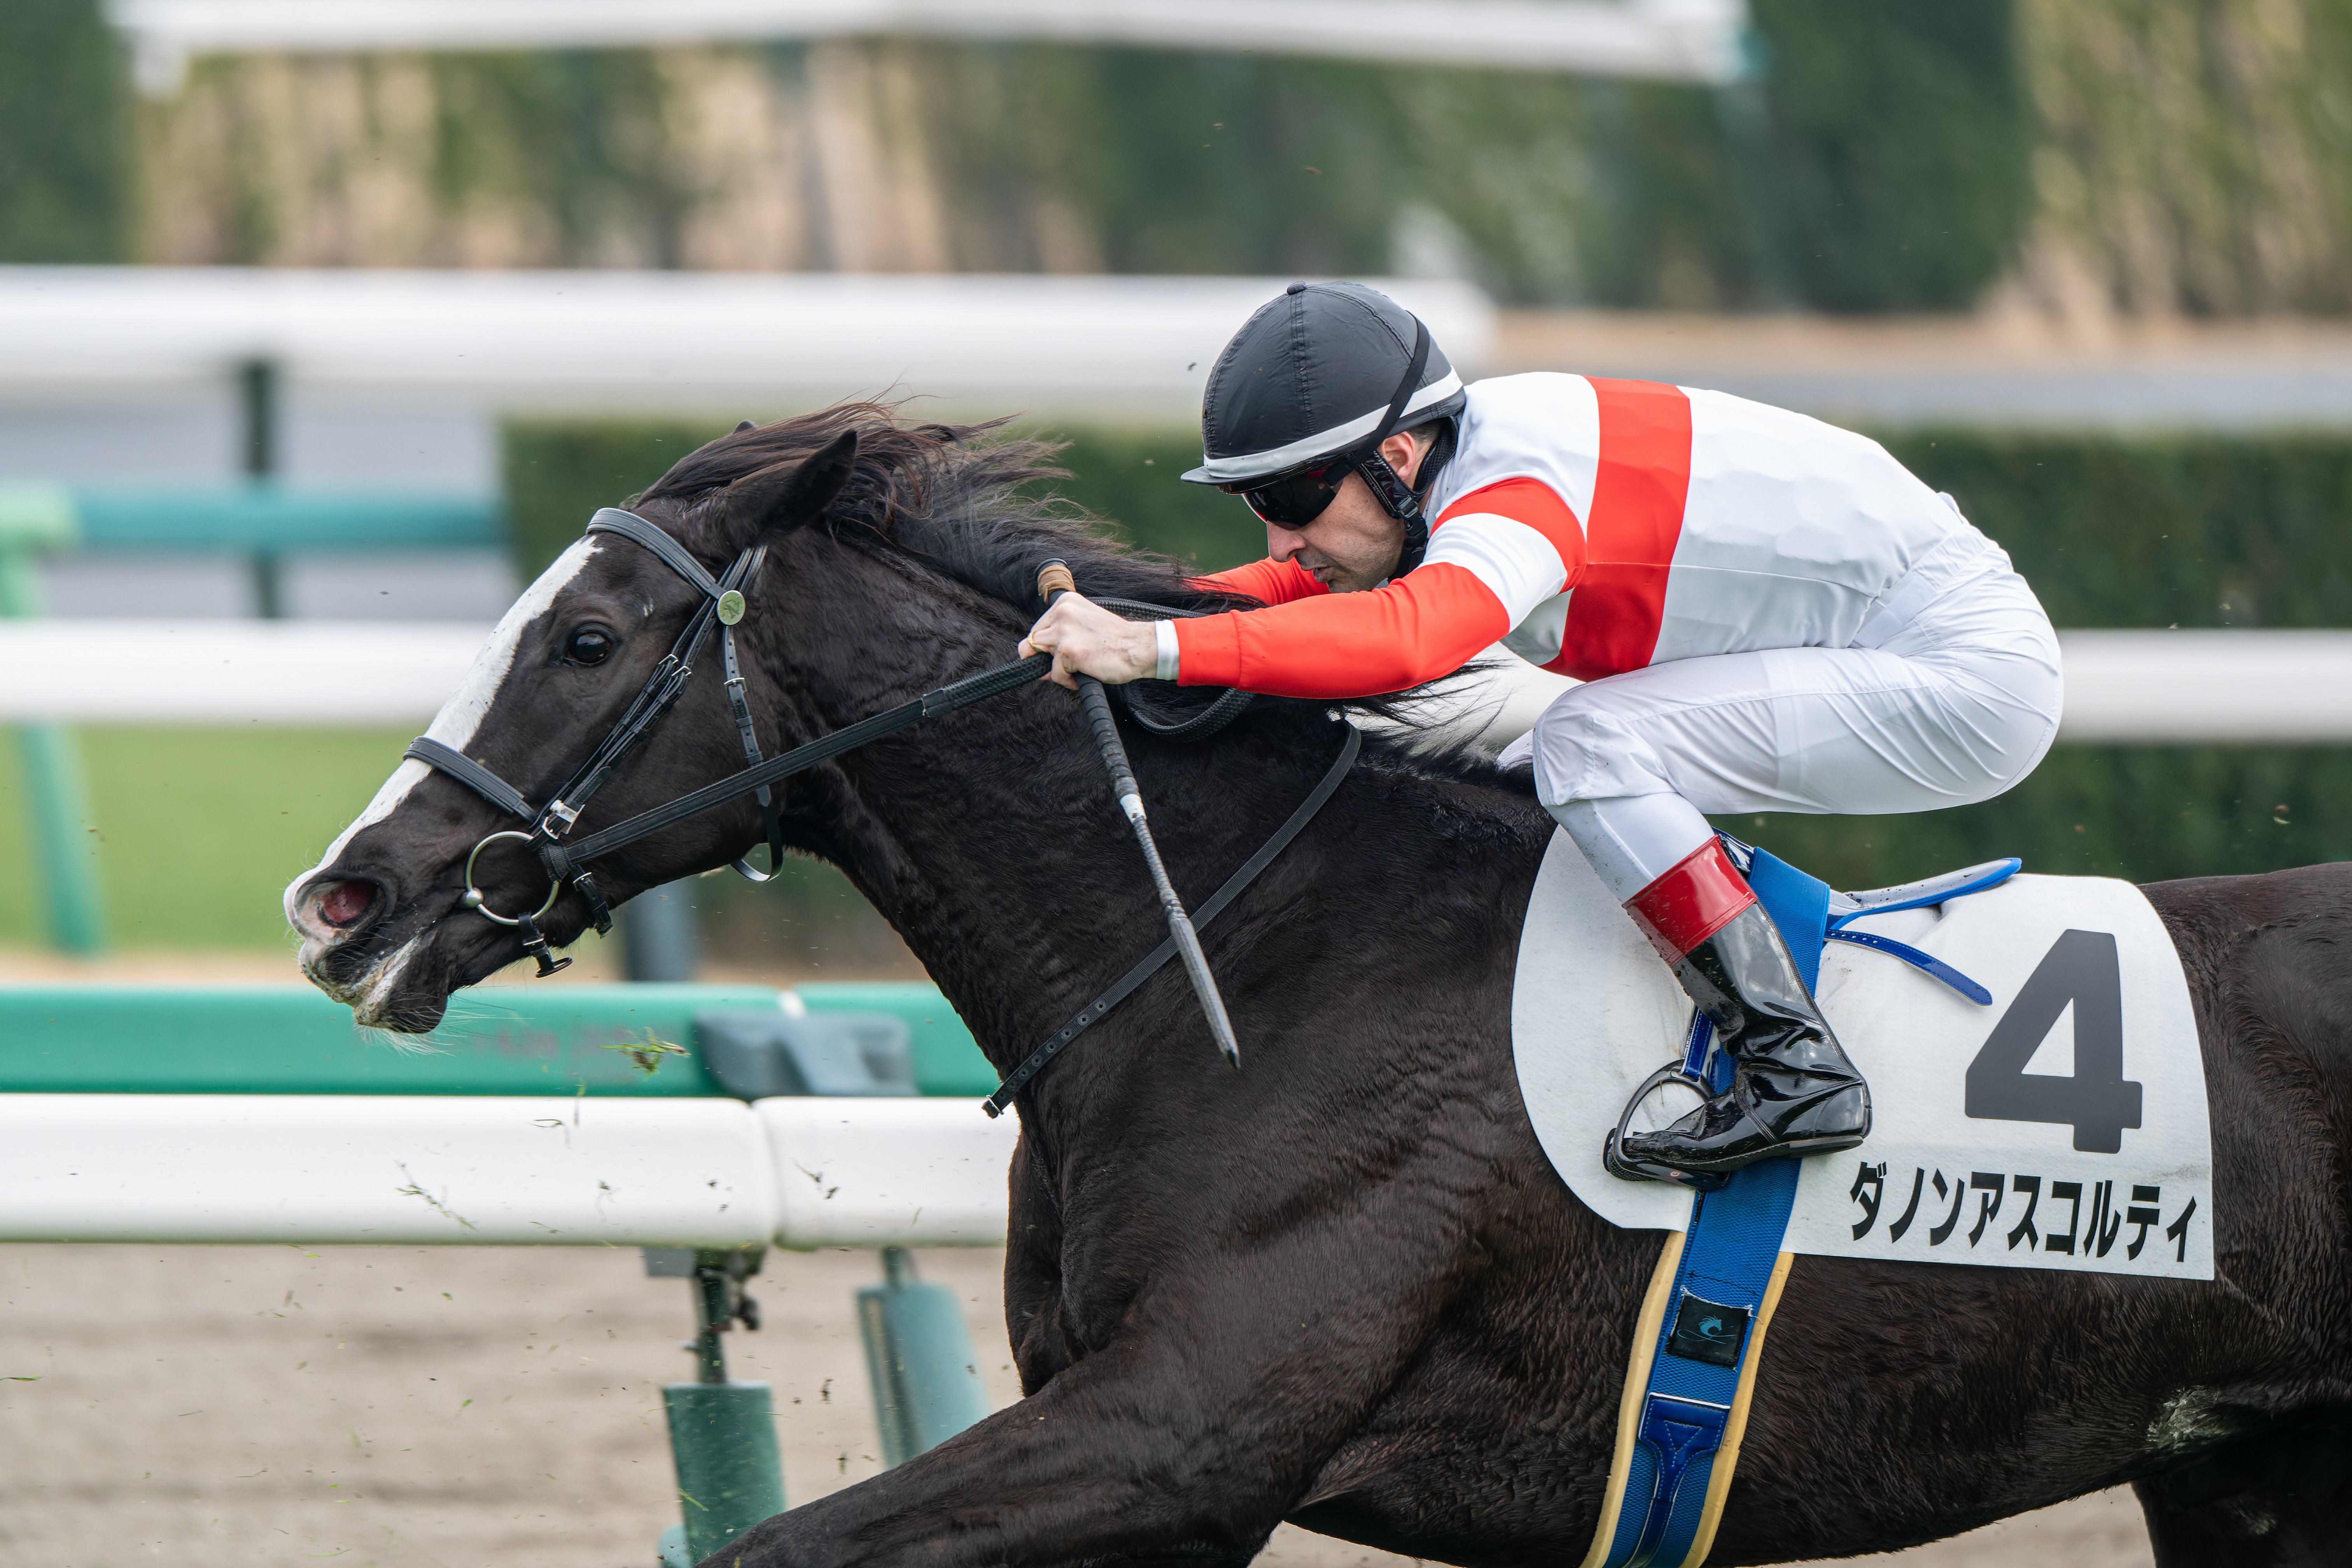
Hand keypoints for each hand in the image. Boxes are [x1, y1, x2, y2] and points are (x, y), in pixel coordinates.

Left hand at [1019, 591, 1159, 689]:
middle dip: (1045, 658)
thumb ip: (1060, 634)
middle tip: (1068, 666)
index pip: (1038, 627)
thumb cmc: (1116, 641)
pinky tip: (1085, 674)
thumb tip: (1032, 659)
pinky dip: (1068, 681)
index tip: (1061, 654)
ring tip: (1076, 670)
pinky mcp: (1066, 650)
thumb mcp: (1084, 626)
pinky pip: (1054, 674)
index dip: (1045, 647)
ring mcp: (1063, 630)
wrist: (1139, 647)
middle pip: (1032, 642)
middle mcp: (1061, 612)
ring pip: (1037, 657)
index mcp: (1066, 602)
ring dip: (1055, 669)